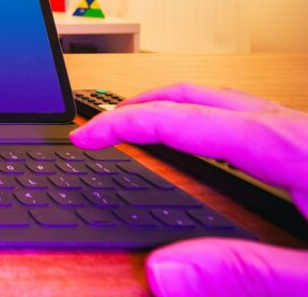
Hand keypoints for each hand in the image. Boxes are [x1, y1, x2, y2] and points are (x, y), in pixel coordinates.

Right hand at [70, 82, 307, 295]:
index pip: (179, 120)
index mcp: (286, 147)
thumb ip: (246, 272)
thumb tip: (164, 270)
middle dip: (137, 105)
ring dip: (172, 109)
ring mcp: (304, 133)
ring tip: (142, 128)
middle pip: (195, 96)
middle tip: (99, 127)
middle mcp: (293, 129)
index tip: (83, 138)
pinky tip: (209, 148)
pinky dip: (207, 121)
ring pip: (222, 101)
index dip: (120, 125)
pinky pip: (248, 118)